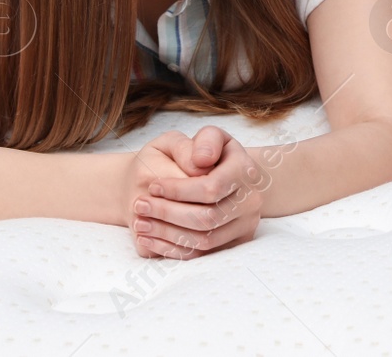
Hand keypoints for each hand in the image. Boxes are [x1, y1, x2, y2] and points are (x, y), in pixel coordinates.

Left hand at [132, 126, 266, 258]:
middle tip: (140, 205)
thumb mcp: (209, 136)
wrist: (222, 176)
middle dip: (168, 213)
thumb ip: (206, 141)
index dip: (179, 190)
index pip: (211, 188)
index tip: (153, 186)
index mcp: (246, 171)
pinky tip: (148, 238)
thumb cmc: (209, 155)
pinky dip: (171, 250)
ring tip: (140, 223)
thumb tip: (200, 162)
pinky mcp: (234, 244)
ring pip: (204, 240)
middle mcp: (251, 201)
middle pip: (207, 218)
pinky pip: (201, 255)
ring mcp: (245, 226)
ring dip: (167, 234)